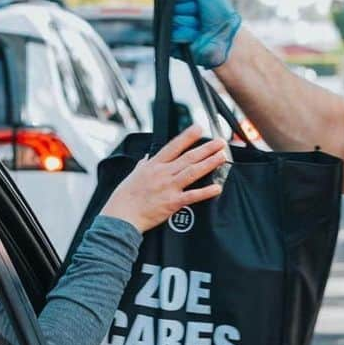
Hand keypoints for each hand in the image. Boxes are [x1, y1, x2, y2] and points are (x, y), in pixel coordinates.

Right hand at [100, 126, 227, 233]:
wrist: (122, 216)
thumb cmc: (124, 197)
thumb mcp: (133, 175)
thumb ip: (143, 165)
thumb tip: (147, 158)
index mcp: (153, 165)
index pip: (173, 146)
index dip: (187, 136)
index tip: (199, 128)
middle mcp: (163, 173)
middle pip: (188, 157)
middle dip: (206, 148)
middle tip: (220, 142)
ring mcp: (168, 187)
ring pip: (193, 172)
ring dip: (209, 163)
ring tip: (222, 156)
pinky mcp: (172, 203)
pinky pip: (192, 196)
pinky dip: (205, 192)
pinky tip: (217, 188)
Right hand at [157, 0, 240, 68]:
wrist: (228, 35)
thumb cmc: (219, 12)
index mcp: (180, 0)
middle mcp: (174, 14)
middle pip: (168, 5)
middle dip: (188, 7)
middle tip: (199, 13)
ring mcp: (173, 29)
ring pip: (171, 19)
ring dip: (190, 21)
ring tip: (199, 26)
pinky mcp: (173, 45)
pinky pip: (172, 34)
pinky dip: (187, 33)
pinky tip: (196, 36)